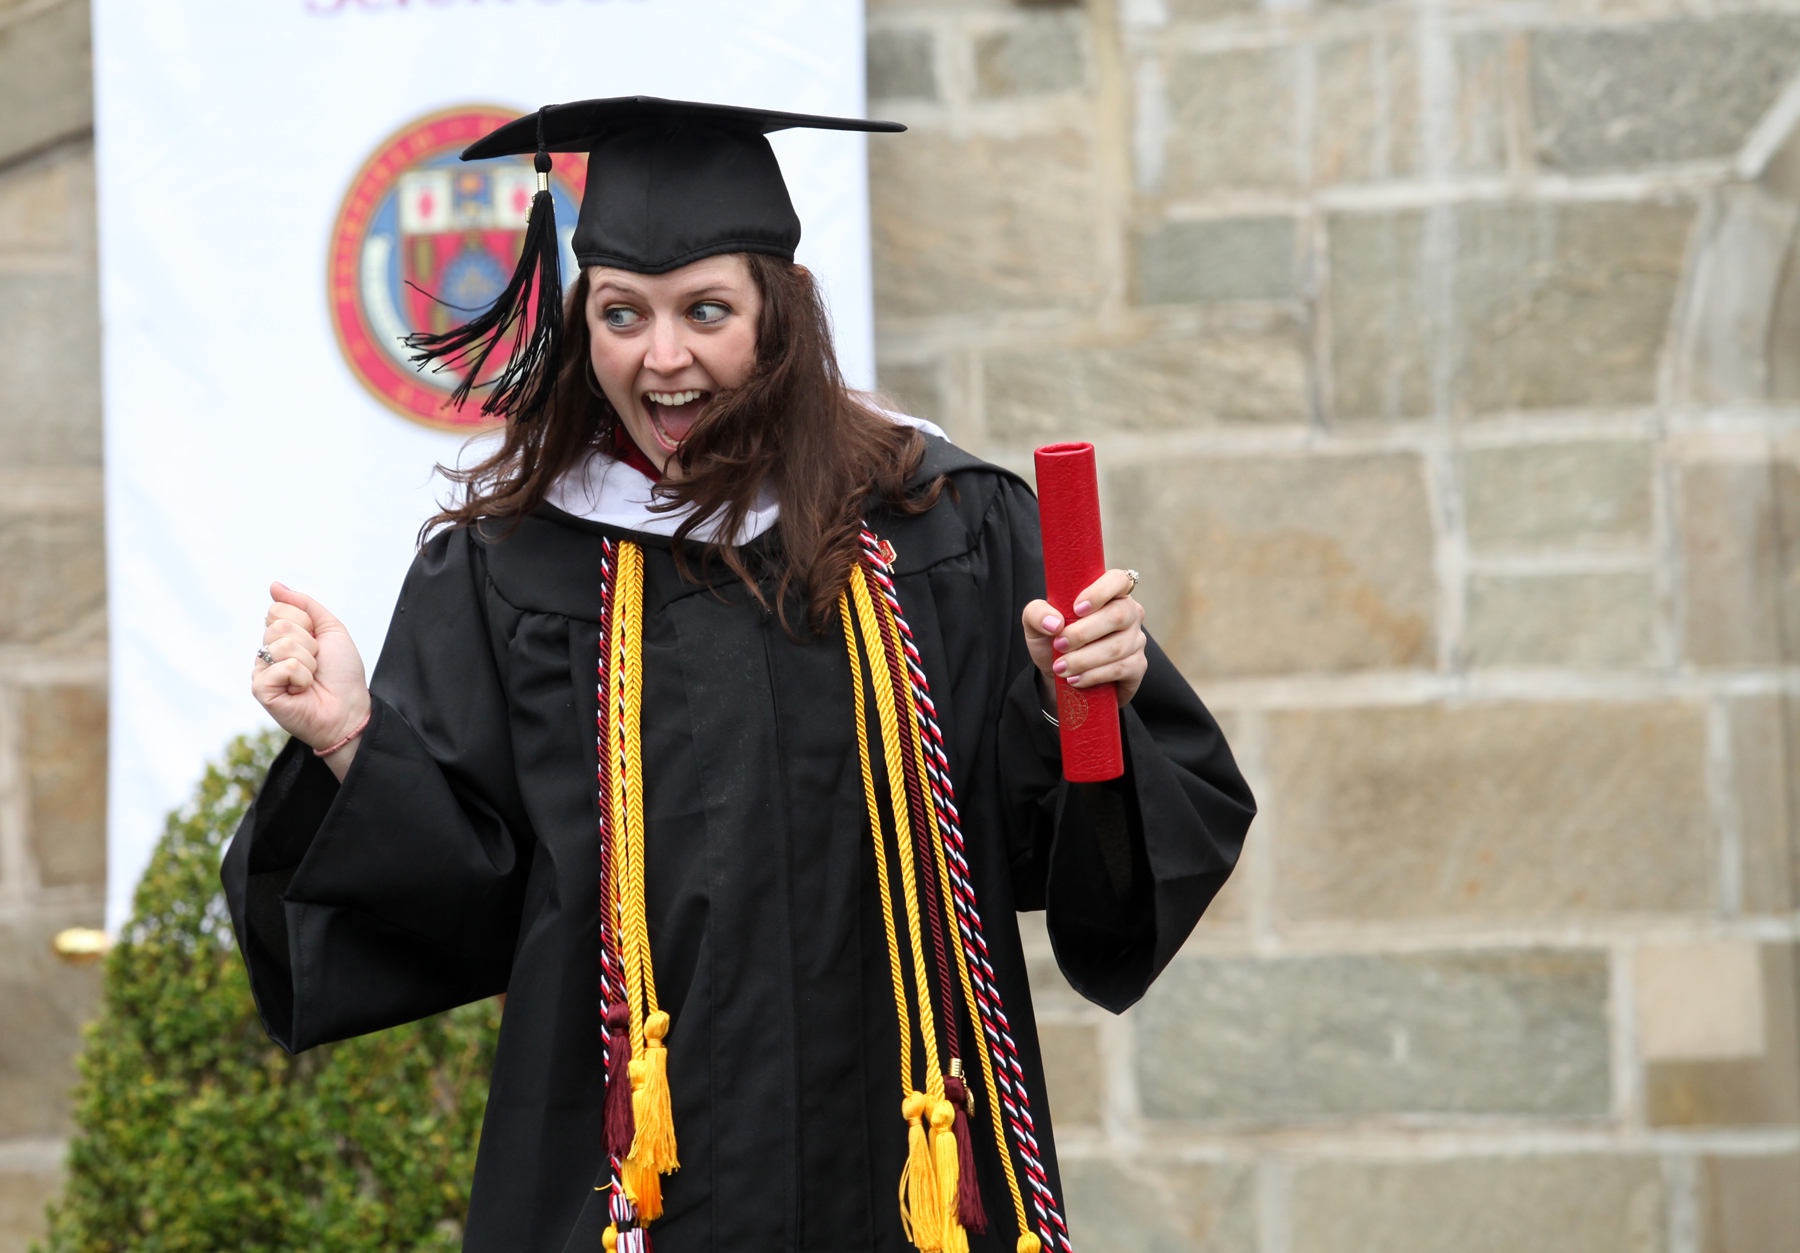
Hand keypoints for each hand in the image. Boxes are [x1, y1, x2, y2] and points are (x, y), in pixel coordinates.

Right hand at [251, 582, 369, 778]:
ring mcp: (262, 670)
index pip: (279, 608)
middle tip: (316, 663)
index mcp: (283, 636)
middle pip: (278, 623)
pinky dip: (301, 677)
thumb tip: (274, 585)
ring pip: (281, 644)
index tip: (318, 642)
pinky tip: (301, 690)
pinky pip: (282, 666)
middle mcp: (268, 651)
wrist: (349, 709)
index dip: (306, 622)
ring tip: (310, 678)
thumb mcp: (331, 630)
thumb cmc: (342, 673)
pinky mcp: (260, 689)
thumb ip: (305, 605)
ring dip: (308, 661)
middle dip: (308, 643)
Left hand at [1021, 569, 1147, 708]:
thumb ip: (1037, 613)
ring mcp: (1137, 639)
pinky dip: (1094, 675)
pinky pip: (1121, 669)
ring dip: (1084, 659)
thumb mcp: (1036, 624)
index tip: (1076, 608)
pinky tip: (1075, 679)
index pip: (1118, 579)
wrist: (1061, 675)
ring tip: (1061, 667)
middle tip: (1059, 645)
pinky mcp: (1138, 666)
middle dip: (1083, 633)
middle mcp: (1129, 612)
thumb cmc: (1054, 640)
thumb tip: (1054, 623)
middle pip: (1118, 615)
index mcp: (1109, 593)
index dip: (1100, 592)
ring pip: (1117, 647)